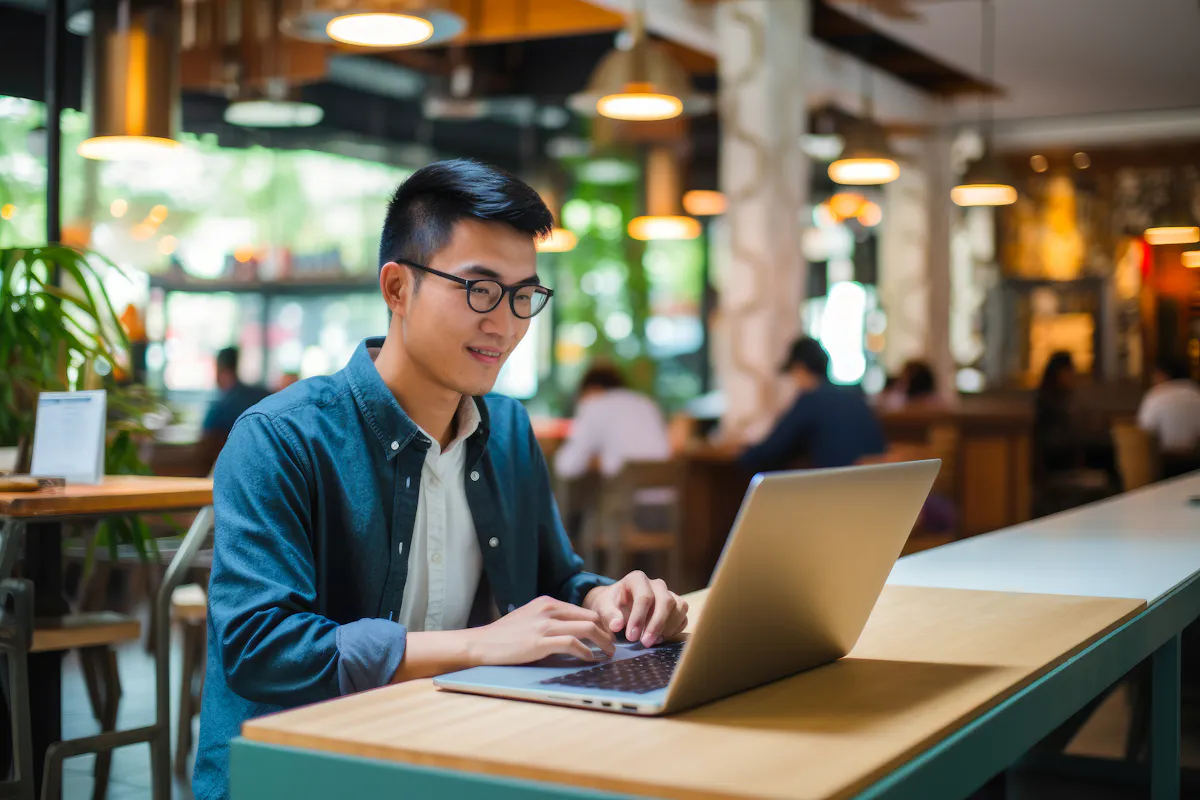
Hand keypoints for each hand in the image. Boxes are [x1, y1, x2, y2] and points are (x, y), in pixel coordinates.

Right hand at [467, 596, 615, 665]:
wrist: (481, 644)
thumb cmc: (504, 636)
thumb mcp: (529, 618)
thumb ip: (549, 620)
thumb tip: (573, 631)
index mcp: (547, 603)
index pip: (585, 610)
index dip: (601, 624)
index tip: (607, 637)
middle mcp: (549, 610)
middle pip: (592, 617)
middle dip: (608, 633)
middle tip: (613, 646)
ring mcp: (545, 625)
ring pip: (588, 629)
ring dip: (603, 643)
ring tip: (609, 654)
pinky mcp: (540, 642)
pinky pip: (573, 644)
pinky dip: (586, 653)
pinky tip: (590, 659)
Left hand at [584, 571, 688, 648]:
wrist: (617, 605)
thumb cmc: (610, 605)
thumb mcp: (603, 608)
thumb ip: (608, 615)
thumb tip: (617, 625)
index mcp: (637, 579)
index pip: (644, 596)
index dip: (639, 617)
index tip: (631, 637)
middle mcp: (656, 584)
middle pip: (666, 601)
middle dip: (656, 624)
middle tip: (645, 643)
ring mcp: (669, 594)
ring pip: (679, 607)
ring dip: (668, 627)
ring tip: (652, 642)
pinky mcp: (676, 607)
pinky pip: (683, 616)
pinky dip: (675, 629)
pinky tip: (660, 639)